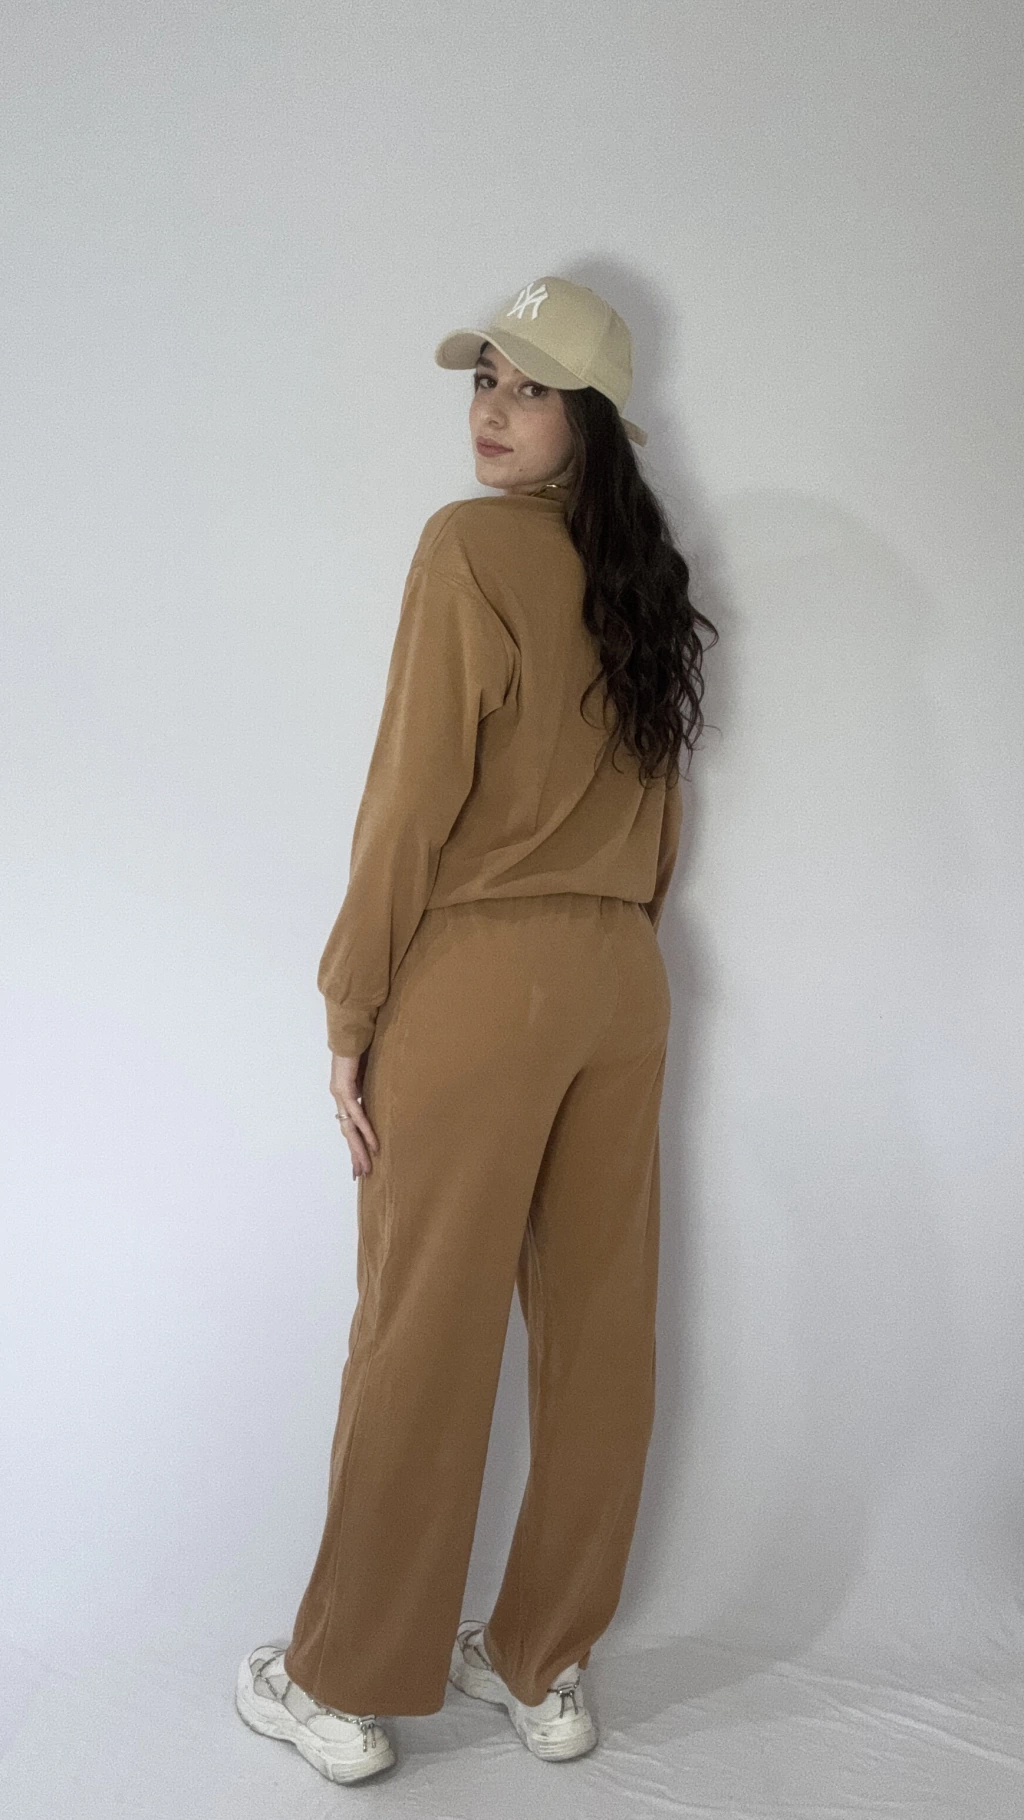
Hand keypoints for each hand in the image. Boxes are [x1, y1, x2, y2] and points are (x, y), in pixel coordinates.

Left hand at [329, 1050, 379, 1178]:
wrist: (351, 1028)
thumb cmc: (361, 1044)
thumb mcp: (369, 1070)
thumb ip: (370, 1084)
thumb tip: (379, 1093)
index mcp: (345, 1094)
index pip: (350, 1125)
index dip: (355, 1144)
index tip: (360, 1162)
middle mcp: (340, 1097)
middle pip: (348, 1133)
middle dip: (356, 1154)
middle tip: (362, 1174)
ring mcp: (340, 1094)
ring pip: (350, 1129)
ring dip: (359, 1149)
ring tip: (367, 1167)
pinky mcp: (344, 1088)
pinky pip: (357, 1114)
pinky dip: (366, 1130)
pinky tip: (373, 1145)